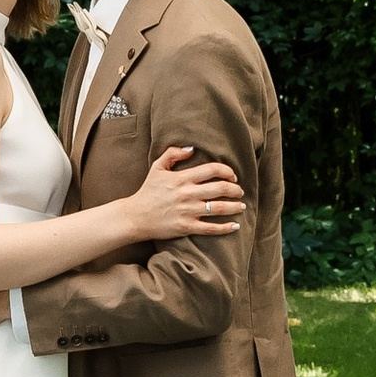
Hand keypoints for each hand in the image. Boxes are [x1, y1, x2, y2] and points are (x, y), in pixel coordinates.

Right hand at [127, 143, 245, 238]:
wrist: (134, 216)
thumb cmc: (147, 191)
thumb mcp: (157, 168)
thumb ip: (173, 154)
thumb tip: (192, 148)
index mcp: (182, 178)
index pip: (212, 170)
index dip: (227, 171)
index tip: (233, 176)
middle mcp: (187, 194)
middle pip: (220, 188)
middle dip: (235, 189)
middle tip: (240, 191)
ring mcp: (187, 211)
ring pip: (219, 208)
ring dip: (235, 206)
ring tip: (241, 206)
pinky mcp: (186, 227)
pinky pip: (211, 228)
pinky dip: (226, 227)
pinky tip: (235, 225)